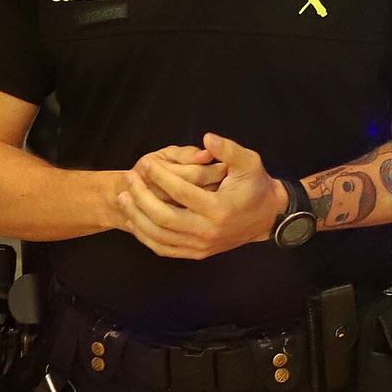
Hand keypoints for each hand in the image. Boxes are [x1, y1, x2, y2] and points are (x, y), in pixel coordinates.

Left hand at [115, 133, 283, 259]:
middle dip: (141, 197)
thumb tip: (206, 138)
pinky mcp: (197, 253)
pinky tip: (134, 220)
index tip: (146, 163)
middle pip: (164, 217)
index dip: (160, 176)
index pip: (181, 192)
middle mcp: (208, 230)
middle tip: (129, 179)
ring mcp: (201, 245)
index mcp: (220, 208)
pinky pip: (164, 248)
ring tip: (124, 198)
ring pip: (159, 236)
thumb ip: (228, 149)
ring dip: (137, 217)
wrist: (267, 217)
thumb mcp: (249, 162)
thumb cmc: (255, 185)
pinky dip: (145, 236)